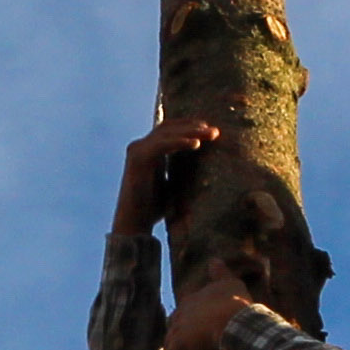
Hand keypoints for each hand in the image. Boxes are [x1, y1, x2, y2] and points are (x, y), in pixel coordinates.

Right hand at [111, 116, 221, 233]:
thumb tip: (207, 167)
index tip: (209, 129)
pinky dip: (179, 142)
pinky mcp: (138, 159)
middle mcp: (140, 147)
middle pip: (168, 127)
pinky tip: (196, 144)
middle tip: (215, 131)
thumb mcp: (172, 184)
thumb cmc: (154, 208)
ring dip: (190, 131)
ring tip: (209, 134)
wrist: (134, 224)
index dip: (188, 125)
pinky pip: (162, 145)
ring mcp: (137, 152)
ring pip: (166, 133)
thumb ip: (182, 171)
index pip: (168, 129)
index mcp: (148, 151)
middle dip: (192, 125)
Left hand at [161, 265, 257, 349]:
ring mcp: (177, 335)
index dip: (185, 325)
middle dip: (176, 344)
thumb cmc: (236, 303)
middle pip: (172, 333)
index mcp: (189, 302)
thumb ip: (221, 272)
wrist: (235, 321)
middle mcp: (179, 317)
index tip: (190, 335)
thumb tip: (214, 259)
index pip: (181, 314)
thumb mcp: (231, 282)